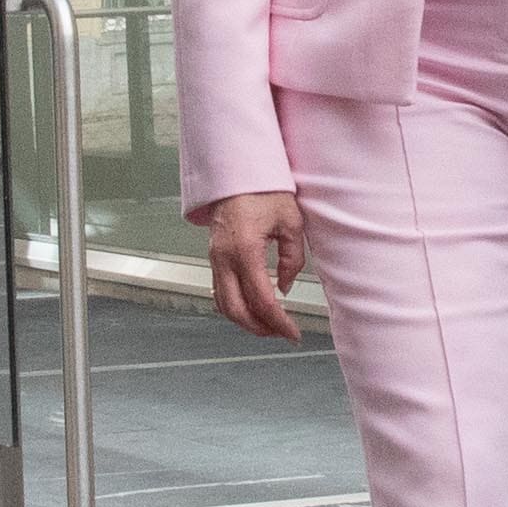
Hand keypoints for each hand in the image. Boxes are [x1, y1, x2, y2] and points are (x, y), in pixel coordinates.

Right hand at [203, 190, 308, 338]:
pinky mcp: (214, 257)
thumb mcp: (291, 222)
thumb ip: (293, 259)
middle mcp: (224, 258)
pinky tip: (251, 309)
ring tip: (269, 325)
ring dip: (246, 321)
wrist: (237, 173)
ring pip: (223, 305)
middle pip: (237, 311)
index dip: (279, 323)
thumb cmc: (263, 190)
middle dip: (260, 329)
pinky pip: (219, 291)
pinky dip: (234, 307)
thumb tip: (285, 287)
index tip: (293, 333)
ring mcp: (215, 258)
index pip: (262, 300)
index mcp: (245, 250)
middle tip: (282, 333)